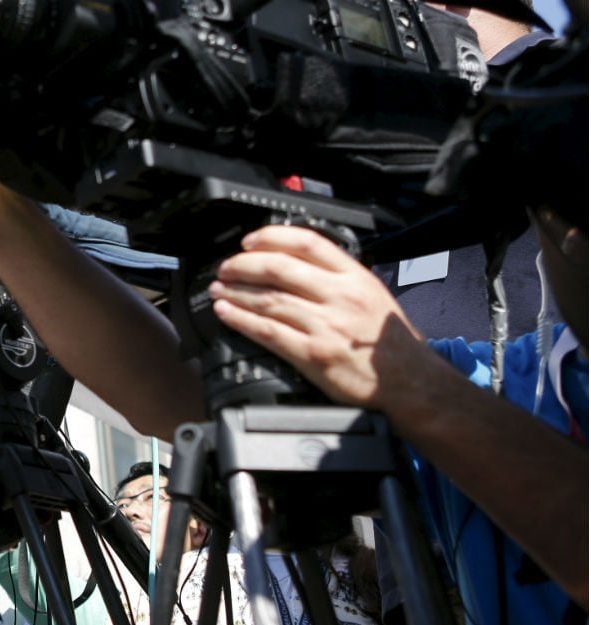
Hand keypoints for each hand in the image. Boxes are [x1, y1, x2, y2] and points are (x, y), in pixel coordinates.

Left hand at [208, 225, 437, 410]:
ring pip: (269, 299)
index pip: (307, 243)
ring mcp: (325, 325)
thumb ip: (338, 278)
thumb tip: (296, 263)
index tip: (249, 241)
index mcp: (354, 277)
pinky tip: (226, 314)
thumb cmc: (391, 343)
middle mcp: (339, 296)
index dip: (271, 238)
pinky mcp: (312, 354)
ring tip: (218, 289)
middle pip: (280, 268)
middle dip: (244, 265)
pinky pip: (268, 332)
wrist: (410, 382)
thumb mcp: (373, 294)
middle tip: (225, 268)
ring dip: (236, 292)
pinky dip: (241, 320)